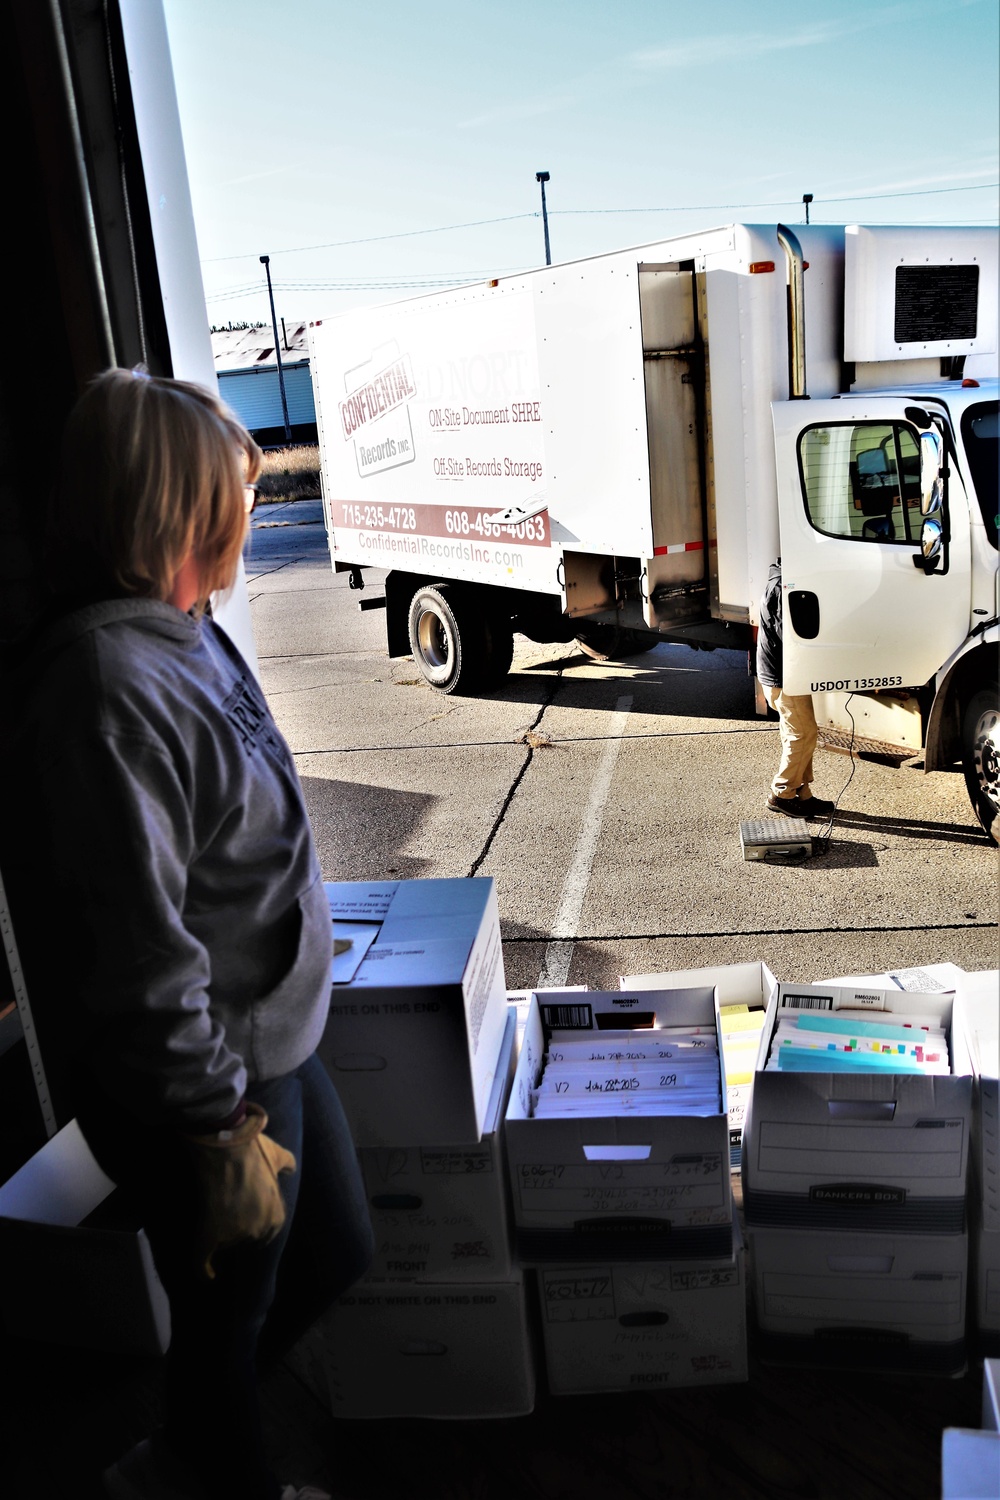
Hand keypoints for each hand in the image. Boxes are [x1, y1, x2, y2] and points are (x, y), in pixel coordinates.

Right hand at [184, 1102, 296, 1278]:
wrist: (228, 1148)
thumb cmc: (254, 1151)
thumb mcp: (278, 1155)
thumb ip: (287, 1164)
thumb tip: (290, 1168)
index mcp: (276, 1215)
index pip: (268, 1231)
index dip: (257, 1224)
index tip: (247, 1217)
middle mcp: (259, 1230)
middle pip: (248, 1239)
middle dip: (240, 1230)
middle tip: (229, 1212)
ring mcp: (235, 1235)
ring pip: (226, 1243)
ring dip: (221, 1236)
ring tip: (213, 1214)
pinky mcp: (210, 1235)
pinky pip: (204, 1260)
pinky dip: (204, 1270)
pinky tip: (207, 1275)